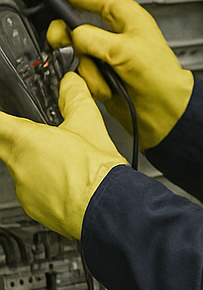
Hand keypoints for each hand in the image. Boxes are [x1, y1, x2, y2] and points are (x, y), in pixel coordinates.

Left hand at [0, 73, 126, 239]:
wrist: (105, 207)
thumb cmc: (96, 171)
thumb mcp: (89, 123)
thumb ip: (75, 98)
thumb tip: (71, 82)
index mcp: (26, 139)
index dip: (1, 119)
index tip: (4, 120)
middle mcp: (17, 164)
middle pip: (2, 145)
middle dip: (12, 137)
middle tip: (35, 136)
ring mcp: (22, 188)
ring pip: (20, 168)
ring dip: (34, 162)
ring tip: (63, 162)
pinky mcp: (32, 207)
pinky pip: (31, 189)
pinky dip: (44, 184)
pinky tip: (67, 182)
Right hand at [45, 0, 193, 148]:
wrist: (164, 110)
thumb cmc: (159, 77)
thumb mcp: (123, 50)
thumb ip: (92, 38)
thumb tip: (70, 33)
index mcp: (129, 19)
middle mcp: (117, 35)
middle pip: (78, 25)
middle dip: (70, 38)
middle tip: (62, 42)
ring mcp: (108, 55)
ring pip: (76, 52)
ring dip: (87, 68)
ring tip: (104, 76)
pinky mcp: (102, 74)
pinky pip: (81, 73)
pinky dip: (90, 82)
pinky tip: (105, 87)